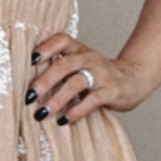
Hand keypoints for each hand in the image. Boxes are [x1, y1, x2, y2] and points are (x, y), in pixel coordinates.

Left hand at [24, 34, 152, 124]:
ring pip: (76, 83)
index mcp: (78, 50)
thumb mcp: (79, 66)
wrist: (134, 79)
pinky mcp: (112, 91)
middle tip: (29, 96)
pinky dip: (77, 110)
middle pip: (64, 64)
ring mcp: (102, 74)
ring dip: (57, 99)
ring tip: (42, 113)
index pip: (61, 40)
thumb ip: (58, 70)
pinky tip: (65, 120)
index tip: (30, 60)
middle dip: (44, 80)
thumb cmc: (97, 75)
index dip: (46, 47)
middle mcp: (90, 58)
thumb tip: (26, 86)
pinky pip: (93, 100)